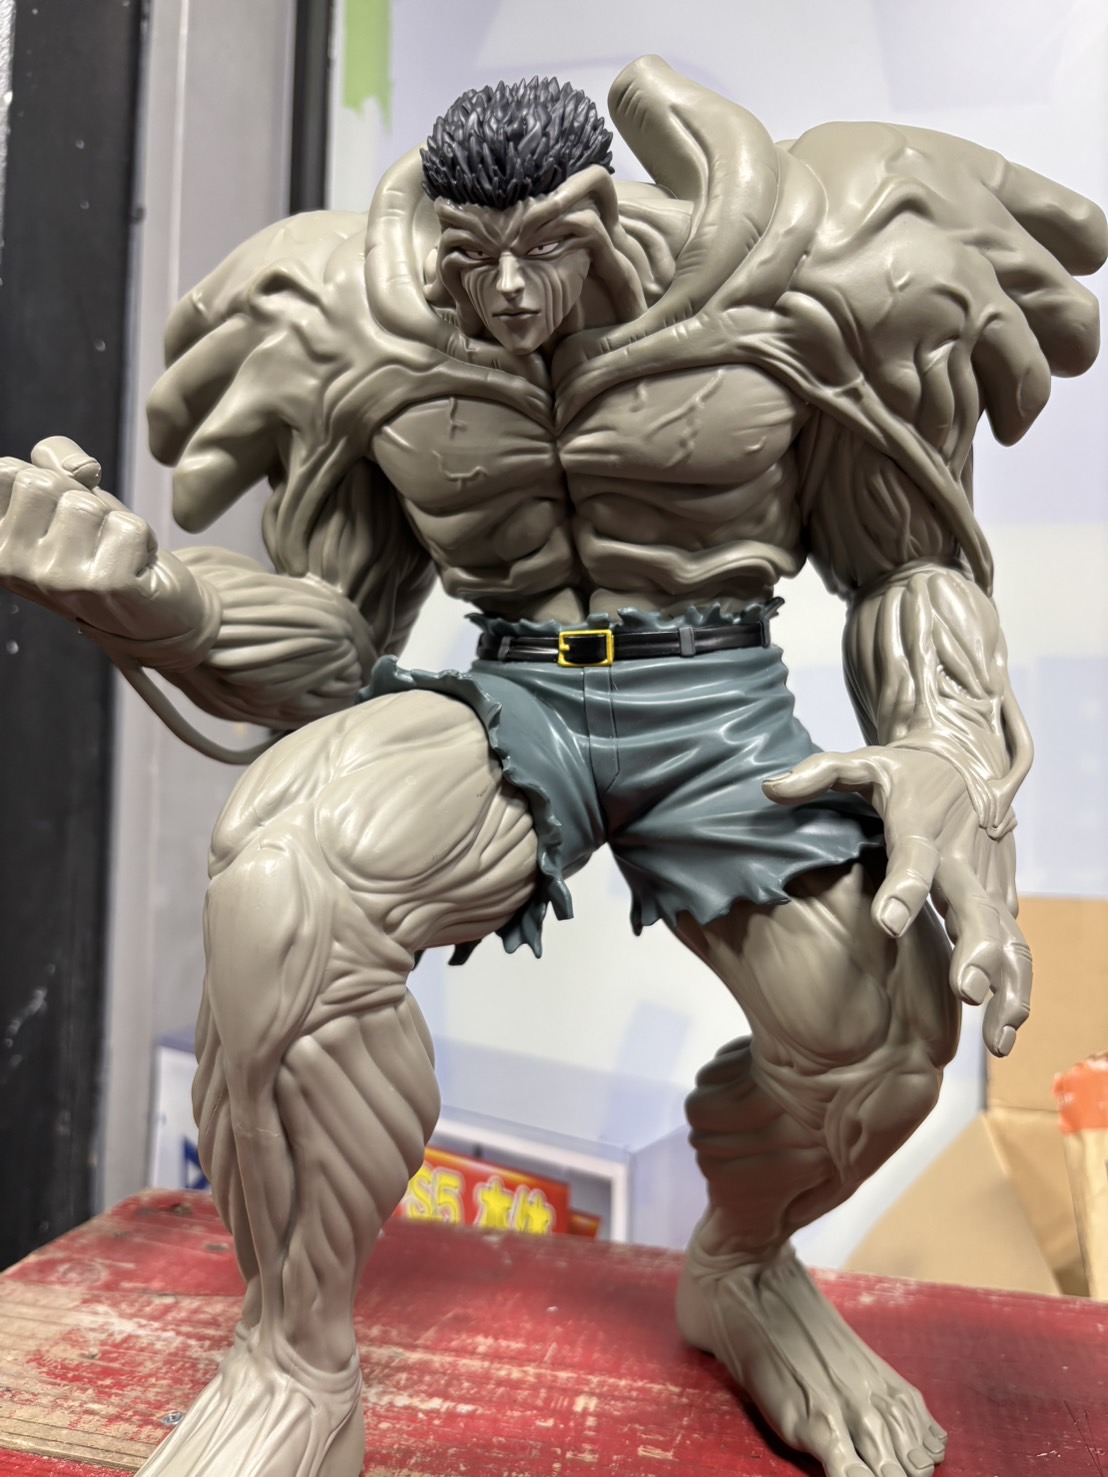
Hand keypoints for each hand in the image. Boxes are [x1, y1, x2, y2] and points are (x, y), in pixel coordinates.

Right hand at [0, 436, 213, 655]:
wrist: (152, 611)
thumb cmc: (102, 548)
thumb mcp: (66, 496)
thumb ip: (54, 462)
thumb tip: (81, 466)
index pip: (4, 472)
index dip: (45, 479)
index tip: (57, 514)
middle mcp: (13, 567)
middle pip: (42, 482)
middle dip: (79, 498)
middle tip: (92, 535)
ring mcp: (57, 579)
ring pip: (85, 504)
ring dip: (111, 520)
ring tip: (111, 551)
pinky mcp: (105, 585)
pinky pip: (128, 526)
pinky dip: (143, 539)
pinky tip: (135, 567)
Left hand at [764, 746, 1030, 1056]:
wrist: (965, 765)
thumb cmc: (903, 775)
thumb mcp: (862, 766)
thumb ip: (819, 776)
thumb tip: (771, 789)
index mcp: (920, 827)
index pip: (914, 856)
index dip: (904, 887)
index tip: (887, 923)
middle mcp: (958, 859)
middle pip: (974, 906)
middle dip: (975, 949)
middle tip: (966, 990)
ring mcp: (985, 883)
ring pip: (1006, 937)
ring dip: (1006, 986)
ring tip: (994, 1037)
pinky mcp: (1000, 901)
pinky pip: (1015, 949)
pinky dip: (1015, 991)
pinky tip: (1001, 1034)